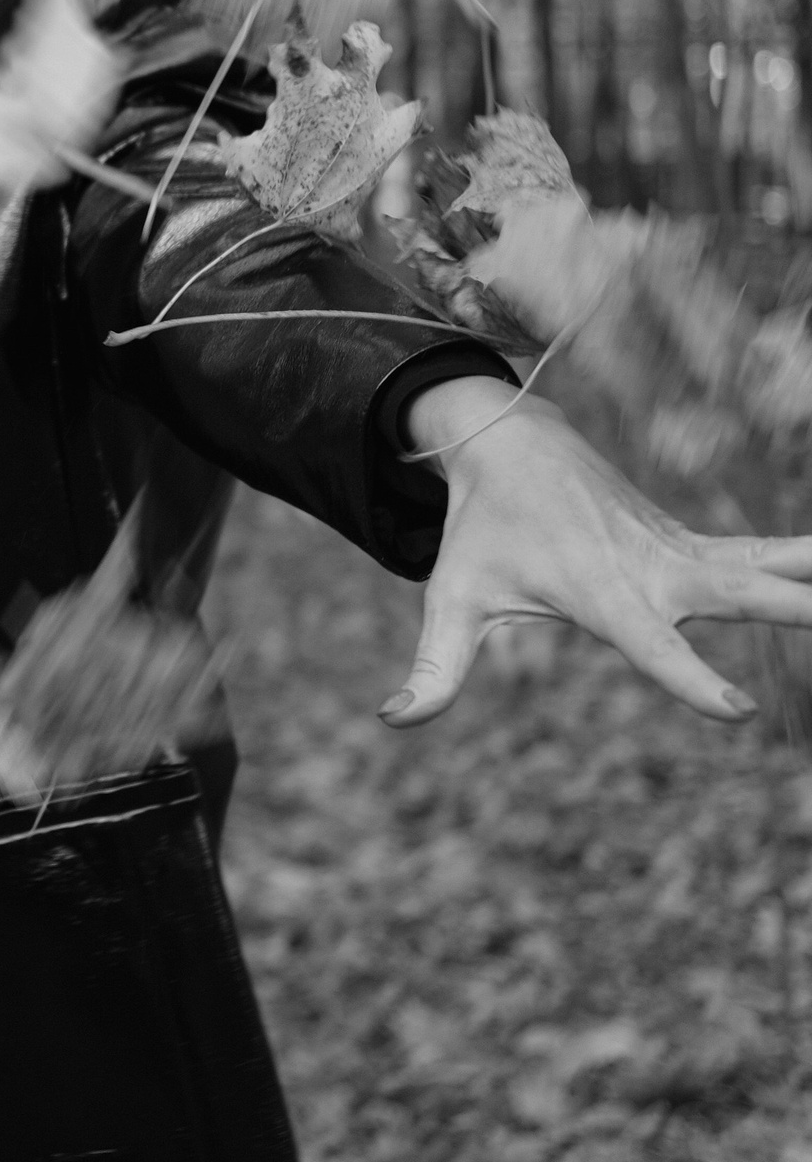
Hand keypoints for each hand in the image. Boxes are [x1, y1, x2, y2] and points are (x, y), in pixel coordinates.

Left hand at [380, 376, 811, 727]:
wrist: (512, 443)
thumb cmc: (481, 531)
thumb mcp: (450, 598)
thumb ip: (432, 666)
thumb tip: (391, 719)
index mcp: (600, 591)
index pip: (650, 646)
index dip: (688, 680)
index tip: (735, 713)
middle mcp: (653, 570)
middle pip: (737, 595)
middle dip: (794, 613)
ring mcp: (683, 553)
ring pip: (768, 567)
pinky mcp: (698, 547)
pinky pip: (770, 556)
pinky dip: (810, 560)